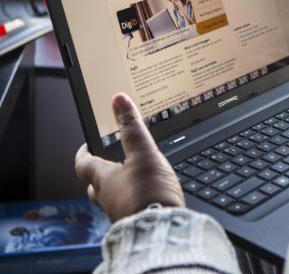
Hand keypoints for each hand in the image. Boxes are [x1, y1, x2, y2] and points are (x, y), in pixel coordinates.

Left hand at [75, 93, 184, 220]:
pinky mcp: (135, 220)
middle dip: (99, 171)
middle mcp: (106, 196)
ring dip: (117, 186)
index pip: (83, 163)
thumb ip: (132, 127)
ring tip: (130, 177)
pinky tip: (145, 195)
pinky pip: (127, 206)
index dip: (83, 152)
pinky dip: (132, 198)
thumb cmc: (149, 194)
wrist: (162, 231)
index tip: (85, 144)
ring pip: (111, 195)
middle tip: (106, 160)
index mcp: (103, 178)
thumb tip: (119, 100)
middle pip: (94, 183)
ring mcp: (120, 210)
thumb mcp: (143, 153)